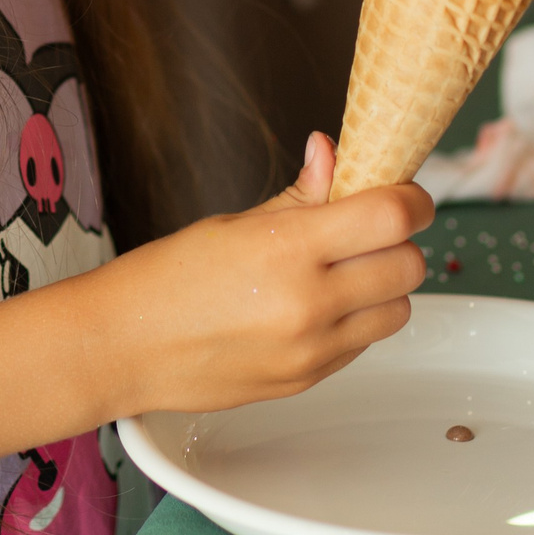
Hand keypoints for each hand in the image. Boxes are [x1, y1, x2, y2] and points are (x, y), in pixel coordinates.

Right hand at [92, 134, 430, 416]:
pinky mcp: (309, 381)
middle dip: (400, 240)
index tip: (405, 192)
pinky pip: (364, 343)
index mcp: (288, 250)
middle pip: (409, 265)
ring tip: (346, 270)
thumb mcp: (234, 223)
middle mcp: (308, 305)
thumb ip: (300, 194)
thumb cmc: (166, 279)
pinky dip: (357, 320)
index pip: (390, 217)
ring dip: (385, 285)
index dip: (411, 198)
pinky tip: (318, 304)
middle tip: (372, 227)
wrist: (123, 346)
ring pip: (399, 310)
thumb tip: (334, 153)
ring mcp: (312, 350)